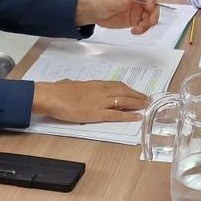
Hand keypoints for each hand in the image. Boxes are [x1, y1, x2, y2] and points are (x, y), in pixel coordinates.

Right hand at [31, 79, 148, 122]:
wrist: (53, 96)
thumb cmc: (59, 90)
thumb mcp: (70, 84)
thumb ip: (74, 85)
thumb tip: (69, 84)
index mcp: (96, 84)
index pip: (118, 85)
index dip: (129, 89)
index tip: (136, 92)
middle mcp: (102, 91)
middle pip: (125, 92)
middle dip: (137, 96)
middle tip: (147, 99)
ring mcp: (101, 102)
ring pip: (125, 102)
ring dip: (137, 104)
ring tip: (146, 106)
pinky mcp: (98, 114)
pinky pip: (117, 115)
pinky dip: (129, 116)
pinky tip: (137, 117)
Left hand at [77, 0, 157, 32]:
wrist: (94, 13)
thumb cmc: (99, 2)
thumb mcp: (108, 0)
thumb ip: (119, 1)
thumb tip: (129, 0)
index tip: (149, 8)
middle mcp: (136, 1)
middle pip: (153, 5)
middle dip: (153, 15)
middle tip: (149, 22)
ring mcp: (136, 11)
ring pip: (150, 17)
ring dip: (148, 24)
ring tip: (138, 29)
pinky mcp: (134, 20)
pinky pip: (144, 25)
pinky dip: (142, 29)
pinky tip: (135, 31)